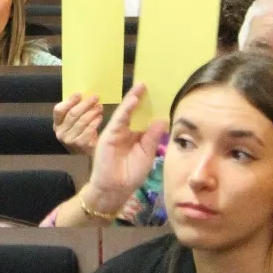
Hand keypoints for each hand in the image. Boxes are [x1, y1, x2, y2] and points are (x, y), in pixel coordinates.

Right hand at [53, 92, 103, 154]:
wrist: (87, 152)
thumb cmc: (81, 132)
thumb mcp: (74, 122)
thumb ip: (75, 110)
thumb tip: (84, 95)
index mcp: (57, 124)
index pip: (59, 110)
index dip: (69, 101)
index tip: (79, 94)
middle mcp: (60, 132)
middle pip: (72, 114)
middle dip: (85, 104)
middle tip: (95, 97)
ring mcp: (69, 140)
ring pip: (82, 121)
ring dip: (92, 112)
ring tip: (99, 107)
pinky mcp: (80, 145)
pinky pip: (89, 130)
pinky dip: (95, 122)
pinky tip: (100, 118)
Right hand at [82, 84, 165, 214]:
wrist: (114, 189)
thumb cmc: (131, 174)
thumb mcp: (147, 153)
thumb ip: (153, 137)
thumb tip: (163, 119)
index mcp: (137, 136)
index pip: (144, 117)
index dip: (151, 106)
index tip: (162, 94)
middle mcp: (127, 131)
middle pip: (135, 111)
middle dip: (142, 97)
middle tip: (151, 83)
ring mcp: (117, 131)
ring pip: (126, 112)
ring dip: (133, 98)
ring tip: (142, 86)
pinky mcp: (109, 134)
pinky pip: (119, 119)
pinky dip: (126, 109)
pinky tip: (133, 99)